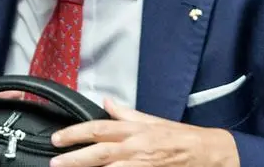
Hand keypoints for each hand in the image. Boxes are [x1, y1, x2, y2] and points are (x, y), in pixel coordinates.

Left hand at [50, 98, 239, 166]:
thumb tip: (106, 102)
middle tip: (54, 160)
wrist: (208, 152)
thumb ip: (127, 114)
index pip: (99, 128)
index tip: (57, 138)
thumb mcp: (153, 121)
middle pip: (100, 150)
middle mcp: (136, 145)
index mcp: (135, 129)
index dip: (76, 133)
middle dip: (75, 156)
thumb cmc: (181, 137)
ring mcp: (142, 163)